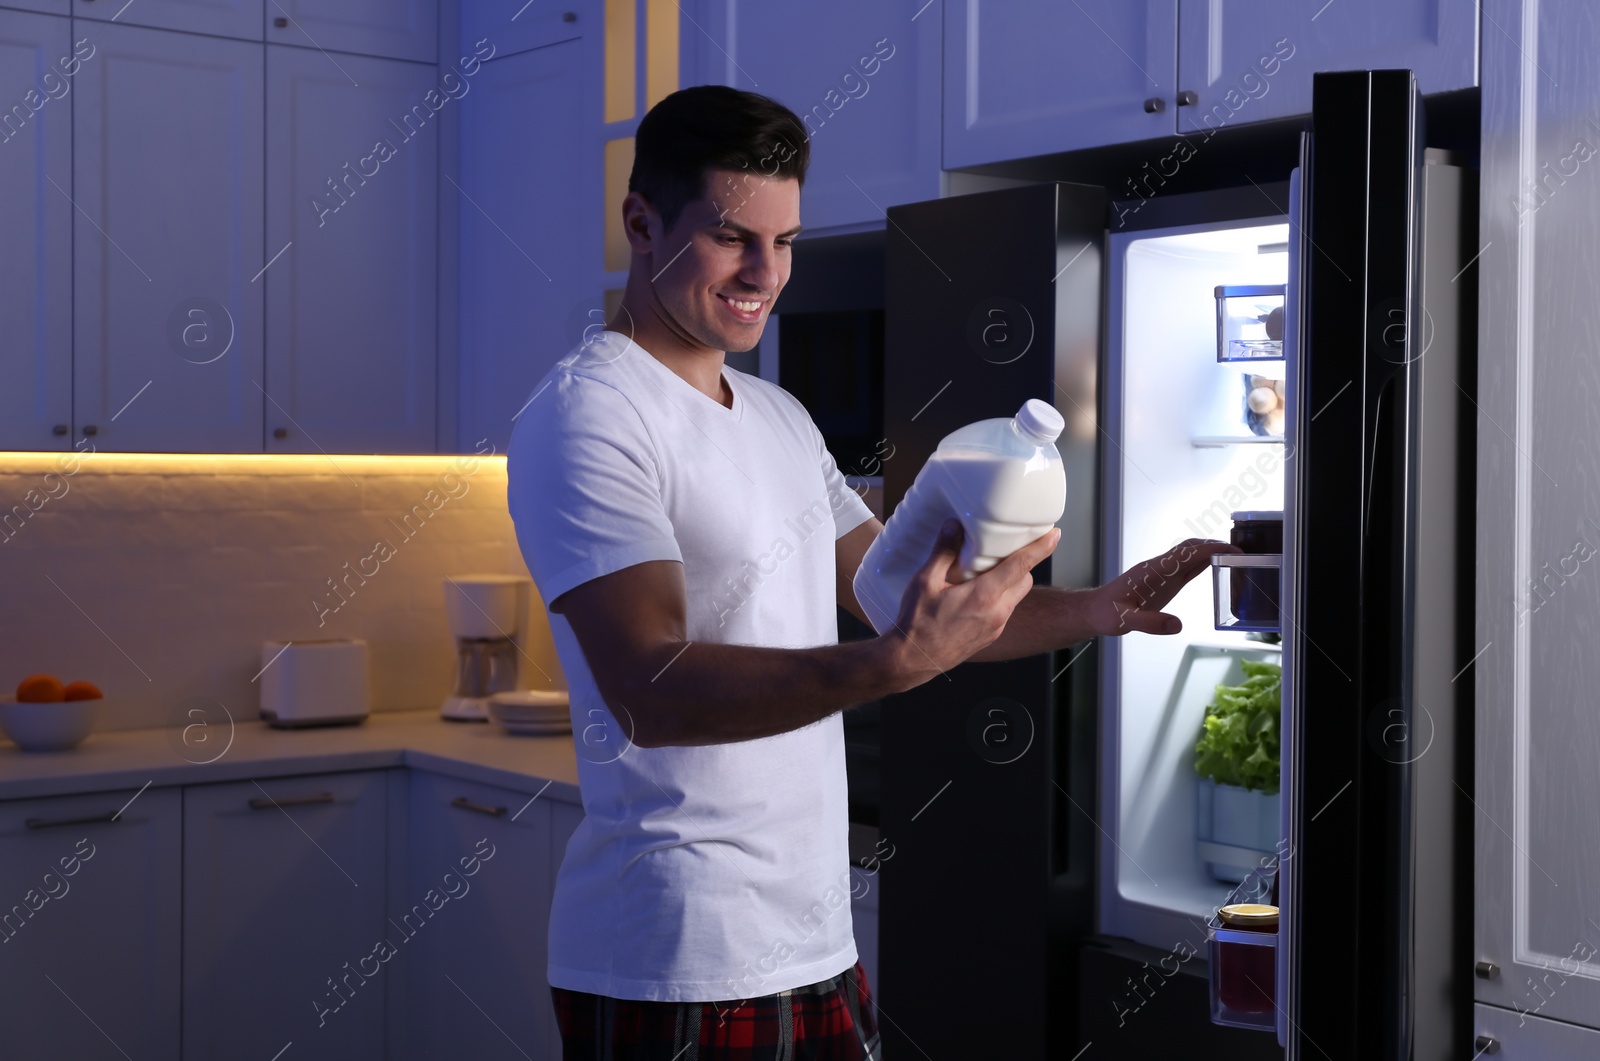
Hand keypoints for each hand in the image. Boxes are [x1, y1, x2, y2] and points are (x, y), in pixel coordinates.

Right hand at [883, 519, 1059, 683]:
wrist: (913, 660)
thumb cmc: (918, 623)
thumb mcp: (925, 581)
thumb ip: (943, 552)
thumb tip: (954, 526)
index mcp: (985, 595)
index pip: (1022, 565)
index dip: (1041, 547)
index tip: (1054, 534)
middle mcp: (997, 612)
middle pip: (1024, 579)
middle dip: (1021, 563)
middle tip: (1004, 550)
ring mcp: (996, 627)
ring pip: (1015, 596)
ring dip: (1009, 581)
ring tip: (984, 573)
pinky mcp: (990, 636)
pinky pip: (1004, 611)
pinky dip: (998, 598)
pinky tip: (975, 595)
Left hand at [1088, 538, 1240, 635]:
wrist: (1094, 611)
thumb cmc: (1105, 614)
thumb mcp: (1124, 621)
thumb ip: (1149, 623)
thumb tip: (1176, 625)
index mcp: (1152, 572)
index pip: (1185, 554)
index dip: (1209, 550)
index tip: (1231, 551)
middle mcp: (1159, 568)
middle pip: (1190, 549)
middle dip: (1215, 547)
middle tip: (1241, 553)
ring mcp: (1161, 574)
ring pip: (1189, 556)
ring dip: (1211, 552)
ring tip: (1236, 557)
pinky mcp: (1163, 583)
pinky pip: (1186, 568)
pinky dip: (1203, 564)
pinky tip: (1216, 565)